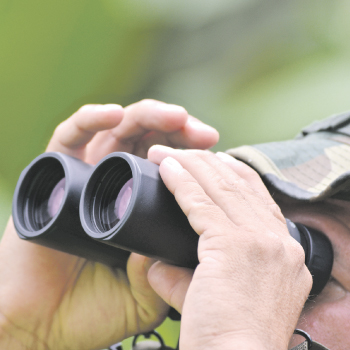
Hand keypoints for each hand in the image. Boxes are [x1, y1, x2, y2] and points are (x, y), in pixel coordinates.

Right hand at [0, 100, 218, 349]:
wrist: (46, 323)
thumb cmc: (97, 306)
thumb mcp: (148, 290)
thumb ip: (165, 270)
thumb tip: (175, 237)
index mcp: (142, 204)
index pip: (175, 167)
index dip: (198, 158)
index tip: (219, 155)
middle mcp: (118, 183)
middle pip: (153, 139)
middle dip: (182, 131)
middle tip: (204, 135)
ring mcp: (88, 176)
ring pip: (121, 129)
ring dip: (150, 116)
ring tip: (176, 119)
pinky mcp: (55, 174)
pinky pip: (69, 135)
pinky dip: (91, 119)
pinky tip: (114, 115)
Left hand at [147, 146, 311, 349]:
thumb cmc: (229, 340)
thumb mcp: (221, 298)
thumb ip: (189, 274)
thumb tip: (158, 261)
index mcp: (284, 252)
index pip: (257, 198)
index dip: (231, 175)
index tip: (209, 165)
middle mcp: (279, 241)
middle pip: (240, 185)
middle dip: (206, 162)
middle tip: (180, 152)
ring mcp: (261, 240)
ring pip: (221, 187)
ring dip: (191, 165)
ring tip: (167, 154)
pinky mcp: (235, 245)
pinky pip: (202, 203)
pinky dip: (182, 183)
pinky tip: (167, 169)